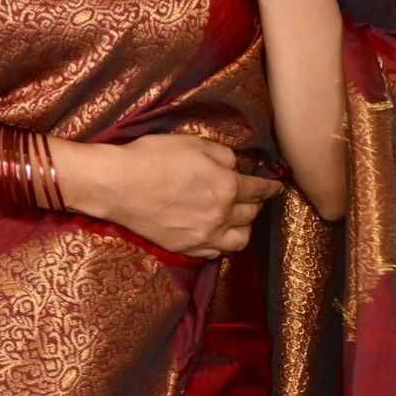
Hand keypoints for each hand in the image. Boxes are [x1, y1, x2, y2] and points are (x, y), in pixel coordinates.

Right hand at [97, 133, 283, 258]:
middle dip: (256, 204)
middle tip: (253, 197)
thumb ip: (221, 154)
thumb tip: (234, 165)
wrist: (118, 184)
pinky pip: (216, 252)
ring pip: (239, 240)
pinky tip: (216, 233)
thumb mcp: (192, 143)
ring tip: (237, 218)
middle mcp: (221, 215)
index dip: (270, 187)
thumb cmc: (153, 156)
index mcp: (226, 186)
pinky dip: (221, 243)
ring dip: (243, 228)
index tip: (276, 186)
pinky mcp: (186, 248)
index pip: (258, 189)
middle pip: (251, 214)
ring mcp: (204, 236)